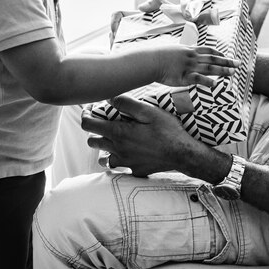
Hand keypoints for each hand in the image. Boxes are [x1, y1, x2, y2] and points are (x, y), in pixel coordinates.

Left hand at [82, 95, 198, 176]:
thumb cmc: (168, 130)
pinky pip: (119, 166)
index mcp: (119, 133)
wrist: (183, 154)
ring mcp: (125, 162)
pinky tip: (129, 152)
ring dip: (105, 148)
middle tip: (105, 123)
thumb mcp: (149, 111)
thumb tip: (109, 98)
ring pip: (103, 158)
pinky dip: (119, 159)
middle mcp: (118, 149)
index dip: (86, 115)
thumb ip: (126, 103)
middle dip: (94, 131)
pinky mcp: (134, 170)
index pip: (89, 125)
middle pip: (92, 141)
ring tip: (116, 139)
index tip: (90, 110)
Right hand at [154, 44, 238, 87]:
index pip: (208, 51)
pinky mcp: (184, 76)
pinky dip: (207, 81)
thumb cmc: (158, 56)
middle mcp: (192, 57)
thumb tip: (182, 53)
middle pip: (213, 59)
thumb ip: (181, 52)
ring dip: (222, 70)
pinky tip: (215, 84)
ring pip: (210, 68)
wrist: (151, 61)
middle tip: (238, 63)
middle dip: (226, 62)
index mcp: (190, 50)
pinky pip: (198, 79)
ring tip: (233, 73)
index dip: (219, 54)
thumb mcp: (173, 50)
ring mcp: (189, 66)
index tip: (226, 56)